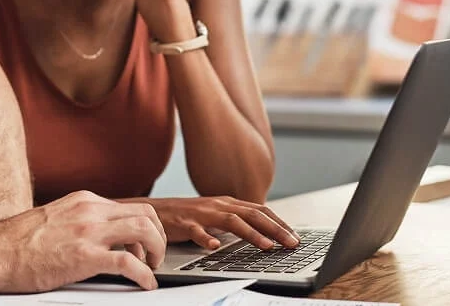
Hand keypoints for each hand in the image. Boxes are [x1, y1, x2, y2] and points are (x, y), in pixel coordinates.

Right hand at [0, 191, 166, 292]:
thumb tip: (97, 235)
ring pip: (143, 230)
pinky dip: (144, 274)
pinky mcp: (85, 256)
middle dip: (158, 236)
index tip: (145, 244)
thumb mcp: (56, 218)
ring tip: (152, 268)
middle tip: (155, 256)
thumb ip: (80, 220)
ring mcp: (89, 232)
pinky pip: (129, 263)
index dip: (144, 227)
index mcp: (85, 201)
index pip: (130, 207)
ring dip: (156, 251)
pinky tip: (145, 283)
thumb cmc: (18, 242)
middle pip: (145, 214)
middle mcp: (91, 210)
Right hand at [128, 196, 299, 251]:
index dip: (279, 222)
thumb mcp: (215, 215)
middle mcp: (218, 205)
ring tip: (267, 246)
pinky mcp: (184, 223)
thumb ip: (236, 220)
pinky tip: (215, 247)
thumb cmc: (187, 216)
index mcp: (227, 203)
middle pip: (252, 214)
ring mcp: (202, 213)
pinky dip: (207, 239)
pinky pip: (197, 231)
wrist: (155, 210)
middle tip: (291, 243)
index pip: (260, 210)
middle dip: (275, 228)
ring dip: (251, 233)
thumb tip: (262, 231)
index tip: (294, 236)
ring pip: (231, 221)